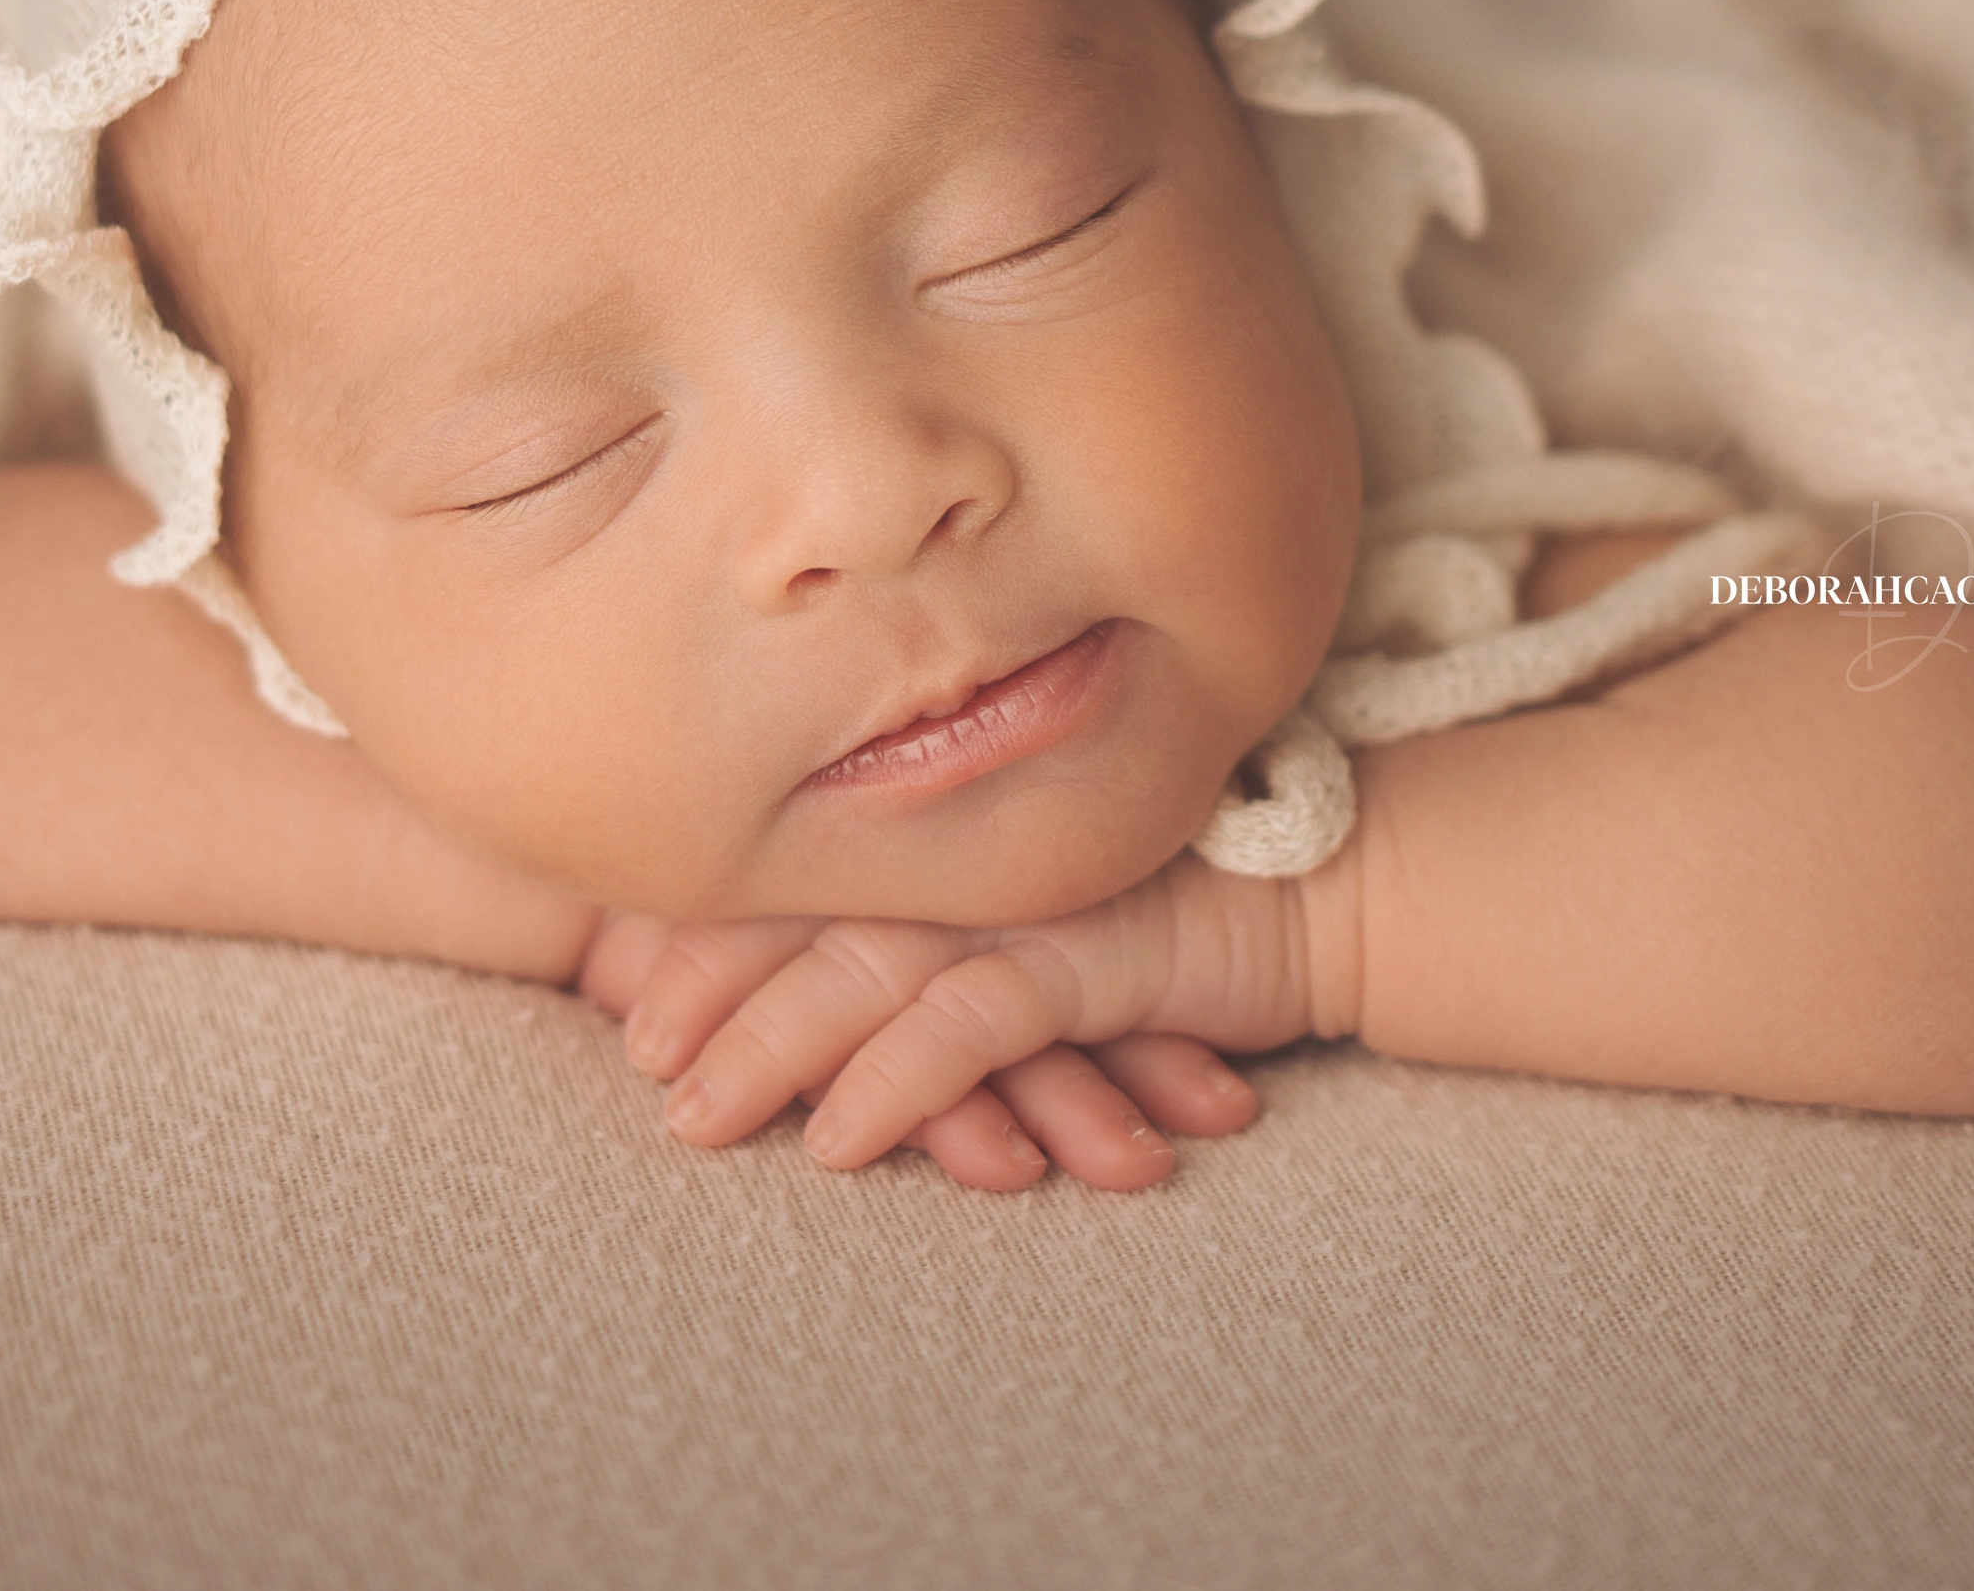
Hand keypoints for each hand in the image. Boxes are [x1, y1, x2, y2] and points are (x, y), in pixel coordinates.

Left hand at [579, 852, 1313, 1189]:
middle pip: (808, 918)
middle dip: (711, 992)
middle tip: (641, 1068)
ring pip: (865, 970)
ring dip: (772, 1048)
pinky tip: (838, 1140)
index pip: (802, 877)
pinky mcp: (1095, 953)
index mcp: (953, 833)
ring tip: (695, 1119)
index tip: (635, 1008)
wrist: (1337, 891)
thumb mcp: (1053, 928)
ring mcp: (1029, 899)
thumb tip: (843, 1028)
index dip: (711, 937)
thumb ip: (961, 949)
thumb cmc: (1187, 913)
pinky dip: (899, 1082)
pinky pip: (972, 1023)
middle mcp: (976, 855)